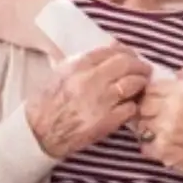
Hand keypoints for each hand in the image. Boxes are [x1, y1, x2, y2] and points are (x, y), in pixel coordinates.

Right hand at [26, 44, 152, 157]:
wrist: (38, 133)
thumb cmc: (46, 102)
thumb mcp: (60, 73)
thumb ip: (84, 61)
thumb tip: (110, 49)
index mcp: (78, 66)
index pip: (110, 51)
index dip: (125, 51)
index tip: (131, 55)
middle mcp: (91, 80)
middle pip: (126, 64)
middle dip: (139, 65)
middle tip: (144, 68)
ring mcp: (101, 101)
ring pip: (132, 84)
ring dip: (140, 83)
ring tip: (141, 85)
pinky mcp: (107, 122)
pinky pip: (130, 108)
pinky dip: (133, 105)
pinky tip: (130, 105)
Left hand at [135, 69, 182, 175]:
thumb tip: (179, 71)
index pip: (150, 88)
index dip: (150, 96)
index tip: (154, 103)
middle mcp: (173, 106)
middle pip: (143, 106)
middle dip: (146, 113)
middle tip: (154, 120)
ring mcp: (168, 128)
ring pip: (142, 126)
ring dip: (148, 131)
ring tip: (159, 135)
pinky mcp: (166, 149)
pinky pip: (146, 147)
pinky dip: (151, 148)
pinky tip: (163, 148)